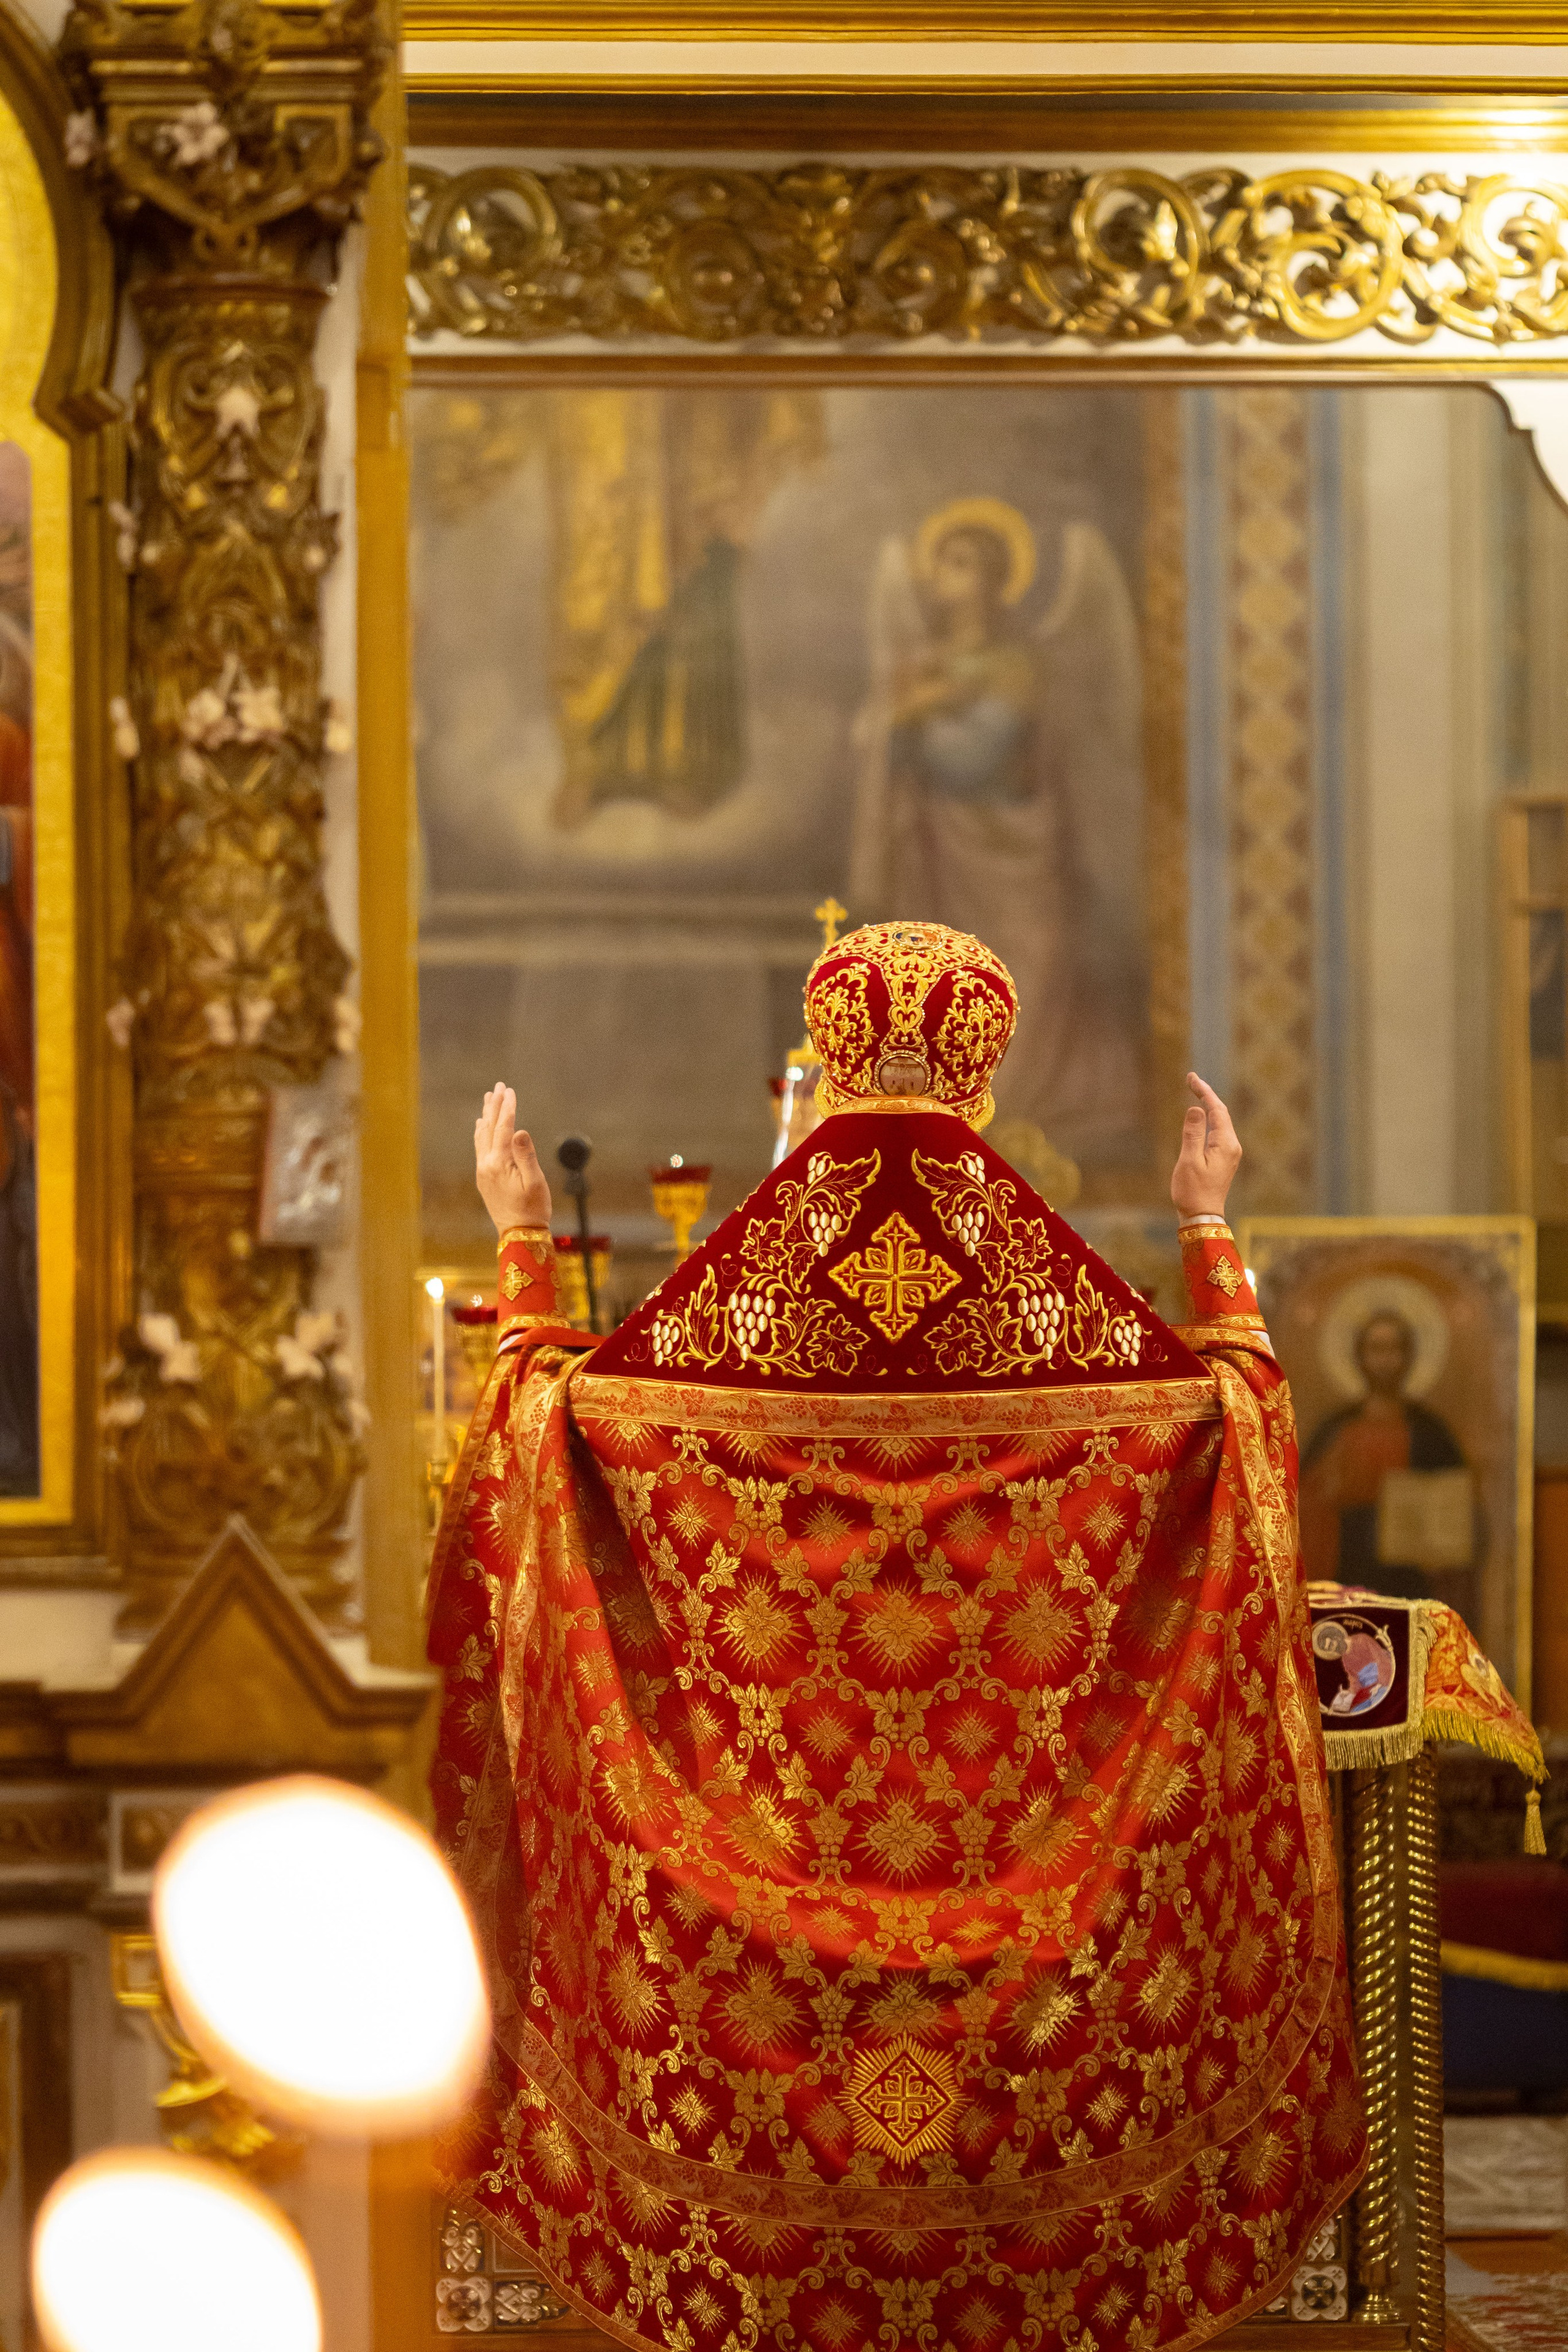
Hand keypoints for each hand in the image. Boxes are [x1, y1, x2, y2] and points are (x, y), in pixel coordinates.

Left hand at [474, 1085, 550, 1235]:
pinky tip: (481, 1126)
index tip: (510, 1090)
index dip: (508, 1108)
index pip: (503, 1128)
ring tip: (488, 1099)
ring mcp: (483, 1172)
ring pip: (482, 1137)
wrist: (519, 1234)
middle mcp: (486, 1165)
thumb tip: (518, 1130)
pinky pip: (480, 1148)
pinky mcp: (484, 1178)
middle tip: (498, 1086)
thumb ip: (525, 1155)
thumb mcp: (535, 1182)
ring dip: (486, 1116)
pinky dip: (481, 1133)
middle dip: (495, 1106)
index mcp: (499, 1163)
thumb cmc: (533, 1209)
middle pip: (489, 1128)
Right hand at [1170, 1072, 1241, 1219]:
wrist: (1202, 1216)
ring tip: (1195, 1090)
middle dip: (1206, 1094)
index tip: (1191, 1077)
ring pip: (1221, 1121)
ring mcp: (1230, 1153)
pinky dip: (1209, 1118)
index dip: (1204, 1091)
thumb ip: (1192, 1133)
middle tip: (1191, 1079)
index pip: (1216, 1109)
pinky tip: (1201, 1115)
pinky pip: (1218, 1131)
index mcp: (1225, 1144)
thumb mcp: (1189, 1161)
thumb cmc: (1193, 1191)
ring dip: (1208, 1105)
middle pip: (1221, 1112)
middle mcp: (1232, 1146)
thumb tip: (1195, 1109)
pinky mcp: (1224, 1159)